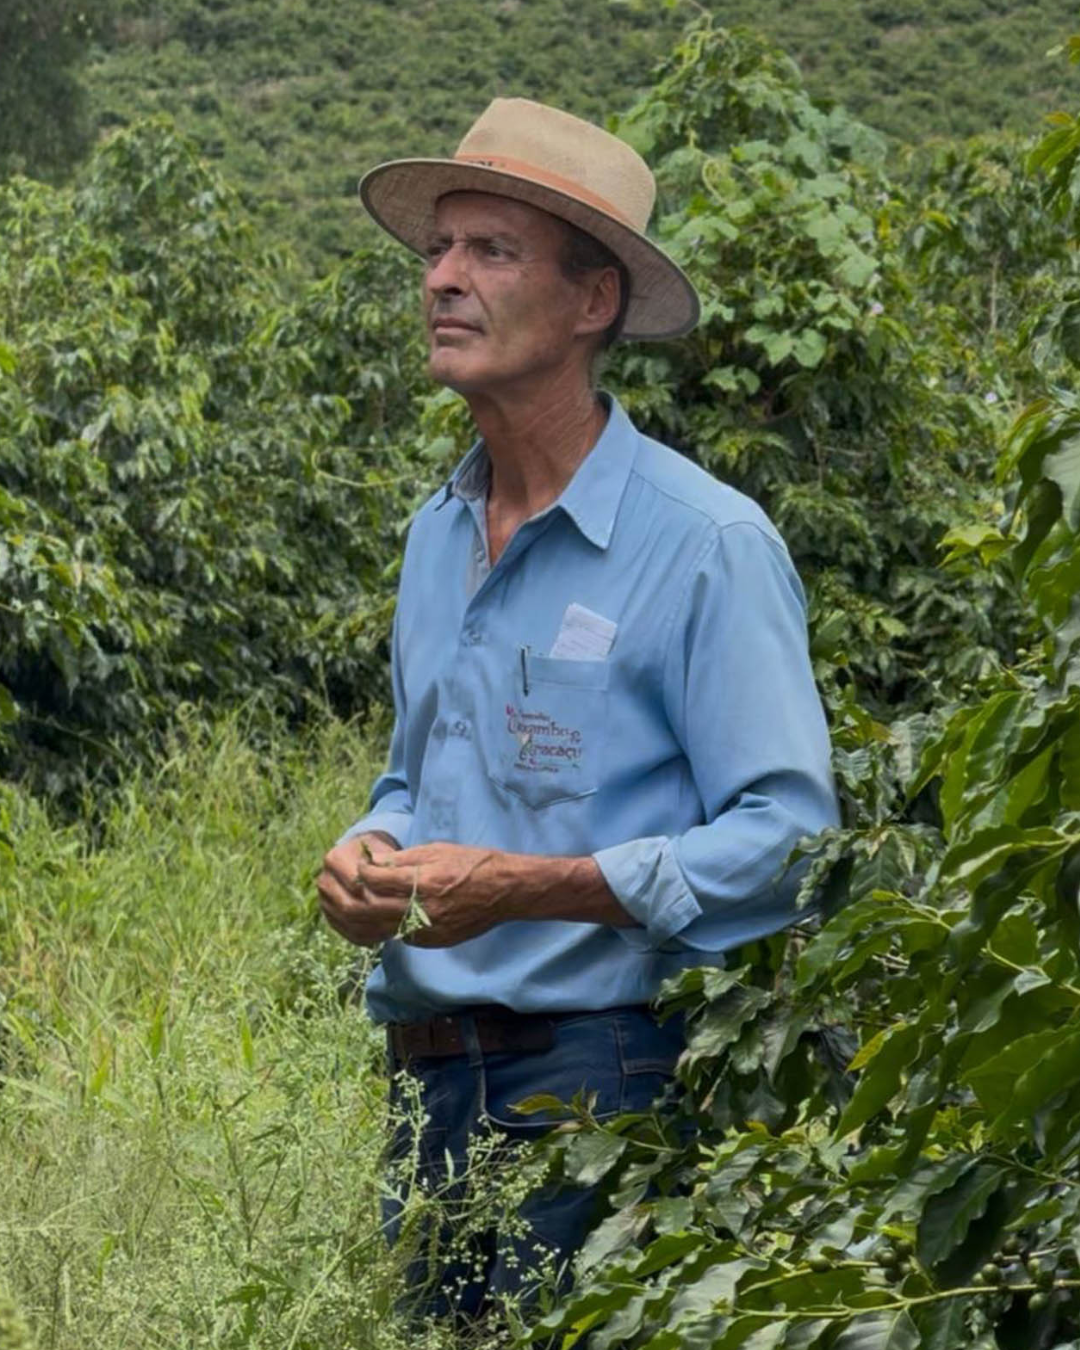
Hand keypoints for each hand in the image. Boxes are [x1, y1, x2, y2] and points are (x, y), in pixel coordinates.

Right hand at [317, 831, 407, 946]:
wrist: (364, 860)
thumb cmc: (379, 853)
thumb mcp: (385, 852)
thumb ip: (387, 865)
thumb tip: (400, 882)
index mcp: (334, 859)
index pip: (355, 883)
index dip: (379, 892)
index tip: (404, 898)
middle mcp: (325, 881)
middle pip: (350, 906)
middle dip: (379, 913)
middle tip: (403, 918)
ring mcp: (325, 902)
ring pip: (350, 923)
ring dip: (375, 928)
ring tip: (399, 927)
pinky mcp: (331, 918)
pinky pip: (350, 934)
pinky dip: (370, 937)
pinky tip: (389, 934)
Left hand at [351, 842, 523, 947]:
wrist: (505, 891)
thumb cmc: (473, 864)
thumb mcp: (438, 850)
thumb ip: (404, 859)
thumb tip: (374, 862)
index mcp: (425, 882)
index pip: (378, 880)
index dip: (364, 872)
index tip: (359, 866)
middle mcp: (425, 910)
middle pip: (374, 908)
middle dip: (358, 896)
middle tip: (352, 887)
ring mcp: (429, 930)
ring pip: (383, 927)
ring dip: (369, 916)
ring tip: (363, 902)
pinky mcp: (434, 942)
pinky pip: (401, 935)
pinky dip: (389, 925)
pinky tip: (387, 915)